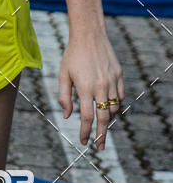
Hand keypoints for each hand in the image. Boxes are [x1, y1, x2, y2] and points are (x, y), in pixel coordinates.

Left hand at [58, 30, 124, 150]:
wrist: (89, 35)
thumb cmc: (72, 55)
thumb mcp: (63, 74)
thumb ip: (64, 96)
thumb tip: (67, 115)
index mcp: (84, 87)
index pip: (87, 117)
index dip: (85, 132)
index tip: (84, 141)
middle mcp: (100, 86)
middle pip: (104, 118)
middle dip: (101, 136)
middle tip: (99, 147)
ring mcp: (111, 81)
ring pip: (114, 108)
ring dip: (108, 119)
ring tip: (101, 124)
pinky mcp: (119, 75)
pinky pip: (120, 96)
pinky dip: (115, 104)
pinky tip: (108, 105)